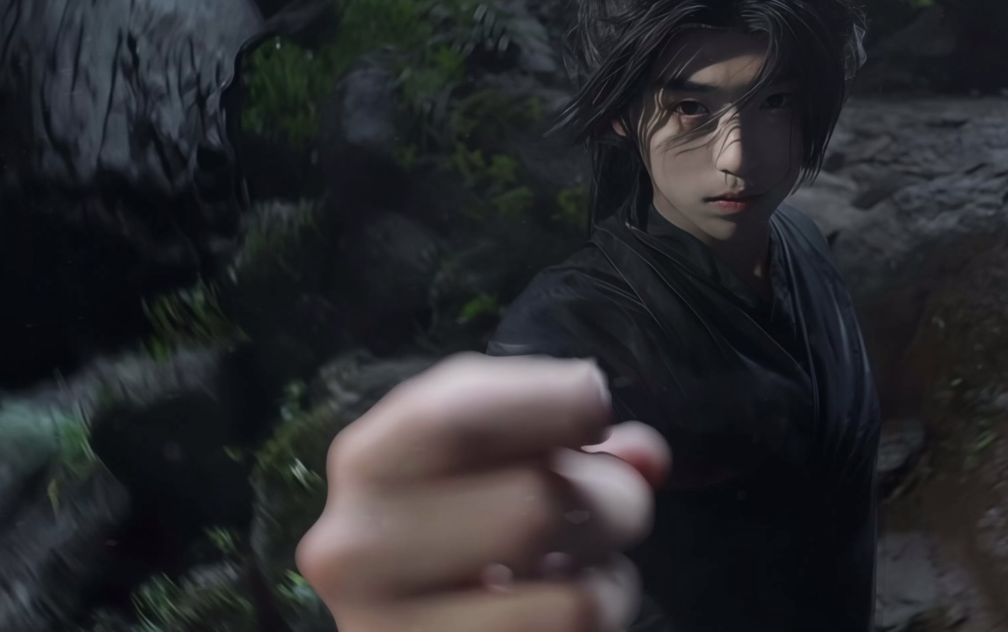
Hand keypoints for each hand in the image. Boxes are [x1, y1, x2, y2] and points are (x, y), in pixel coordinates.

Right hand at [296, 352, 671, 631]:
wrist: (414, 619)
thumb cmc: (454, 523)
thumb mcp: (484, 457)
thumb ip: (557, 438)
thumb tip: (647, 457)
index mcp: (367, 462)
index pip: (454, 416)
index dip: (550, 400)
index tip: (595, 407)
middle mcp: (359, 550)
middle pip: (535, 501)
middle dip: (609, 495)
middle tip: (610, 502)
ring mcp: (393, 631)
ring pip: (575, 594)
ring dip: (610, 568)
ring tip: (585, 560)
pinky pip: (576, 626)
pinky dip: (602, 605)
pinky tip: (566, 601)